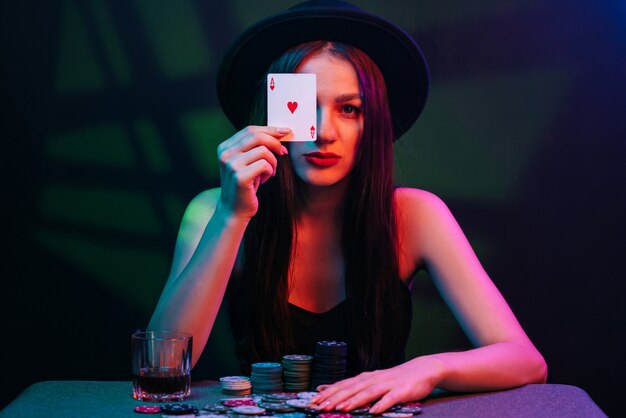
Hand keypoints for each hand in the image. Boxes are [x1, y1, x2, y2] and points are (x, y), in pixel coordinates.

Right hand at [216, 126, 289, 219]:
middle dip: (275, 142)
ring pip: (263, 151)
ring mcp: (231, 165)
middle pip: (257, 136)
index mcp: (225, 147)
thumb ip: (256, 147)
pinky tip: (265, 179)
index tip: (285, 132)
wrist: (234, 210)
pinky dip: (270, 171)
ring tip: (270, 171)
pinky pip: (264, 165)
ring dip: (273, 161)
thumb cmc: (246, 185)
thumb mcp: (247, 162)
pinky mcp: (240, 176)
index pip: (250, 130)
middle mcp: (226, 154)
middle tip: (283, 152)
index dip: (269, 129)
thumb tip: (279, 133)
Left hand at [309, 357, 443, 413]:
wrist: (421, 369)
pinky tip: (374, 411)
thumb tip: (322, 389)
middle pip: (351, 389)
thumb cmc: (393, 379)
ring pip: (367, 393)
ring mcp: (387, 385)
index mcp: (364, 378)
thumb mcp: (368, 380)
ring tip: (341, 408)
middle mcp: (373, 379)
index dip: (327, 394)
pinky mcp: (401, 391)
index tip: (312, 402)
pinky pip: (390, 399)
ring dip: (354, 401)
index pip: (342, 385)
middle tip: (321, 407)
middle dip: (335, 398)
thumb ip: (348, 386)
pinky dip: (381, 404)